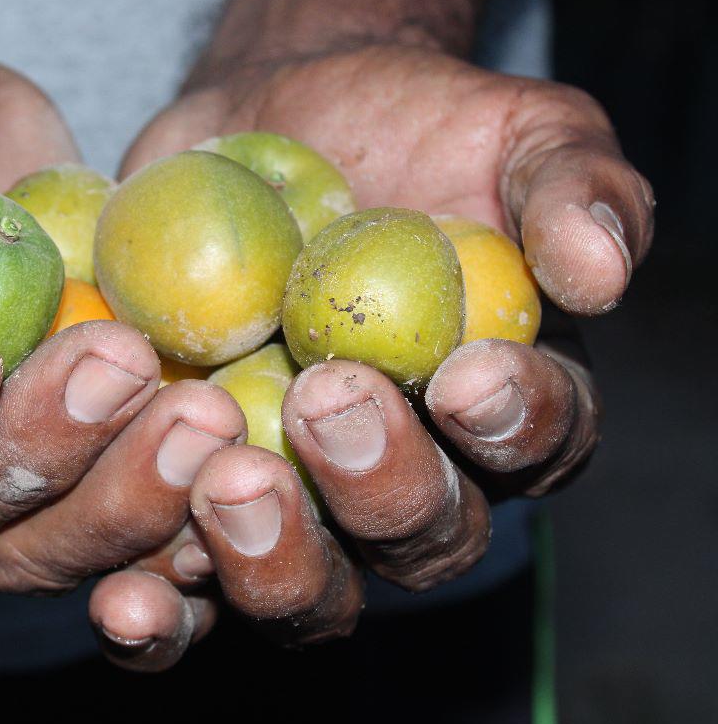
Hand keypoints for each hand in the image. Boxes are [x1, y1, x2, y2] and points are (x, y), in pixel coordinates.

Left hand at [88, 44, 648, 667]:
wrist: (260, 126)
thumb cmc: (404, 127)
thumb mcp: (511, 128)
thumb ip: (572, 184)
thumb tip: (600, 270)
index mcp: (501, 406)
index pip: (536, 442)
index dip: (515, 423)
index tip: (468, 371)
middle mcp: (405, 475)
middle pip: (419, 537)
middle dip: (381, 486)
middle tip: (328, 401)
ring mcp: (296, 499)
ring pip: (303, 586)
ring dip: (270, 557)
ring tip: (225, 482)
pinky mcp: (191, 498)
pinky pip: (181, 579)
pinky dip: (158, 596)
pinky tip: (124, 584)